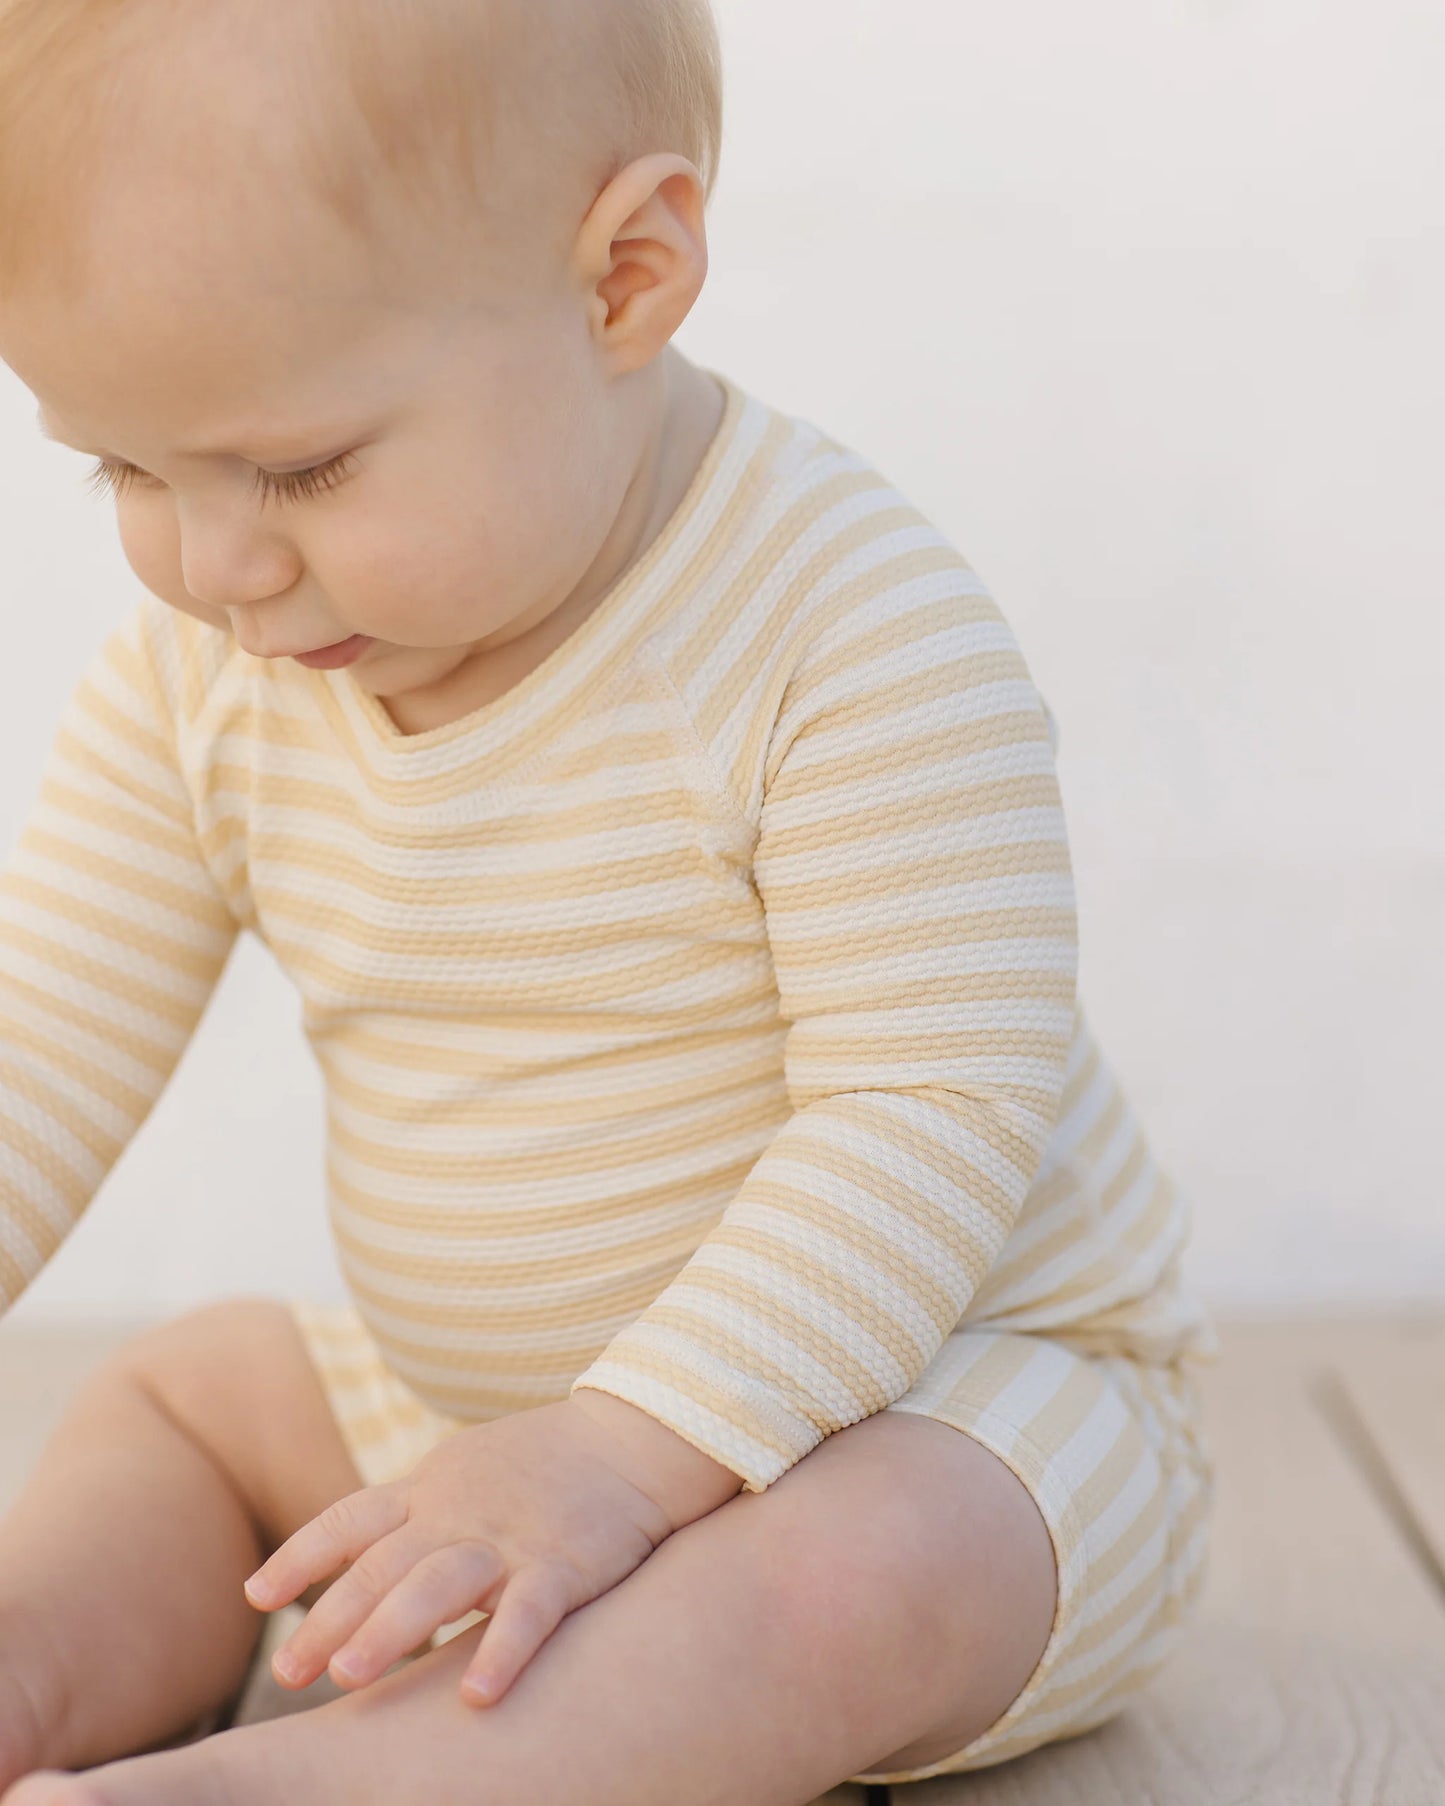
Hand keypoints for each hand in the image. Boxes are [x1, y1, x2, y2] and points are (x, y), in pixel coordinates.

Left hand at [242, 1397, 685, 1707]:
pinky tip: (474, 1696)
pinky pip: (530, 1610)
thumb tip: (356, 1571)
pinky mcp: (567, 1564)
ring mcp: (513, 1537)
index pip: (351, 1519)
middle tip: (289, 1672)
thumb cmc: (545, 1464)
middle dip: (332, 1617)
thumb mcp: (465, 1473)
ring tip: (348, 1678)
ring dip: (392, 1627)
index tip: (258, 1598)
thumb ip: (413, 1516)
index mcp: (432, 1488)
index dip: (301, 1557)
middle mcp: (461, 1512)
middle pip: (383, 1562)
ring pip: (441, 1581)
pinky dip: (501, 1650)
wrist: (634, 1435)